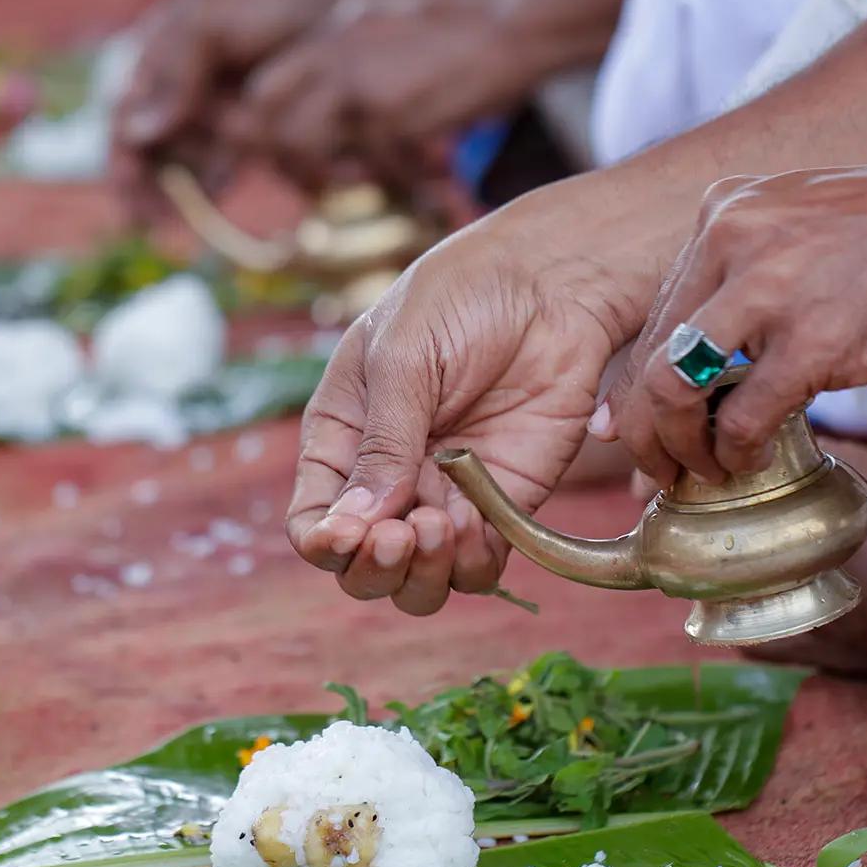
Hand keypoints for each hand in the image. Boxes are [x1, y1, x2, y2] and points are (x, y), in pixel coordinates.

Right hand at [110, 0, 346, 219]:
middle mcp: (178, 85)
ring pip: (186, 157)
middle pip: (152, 148)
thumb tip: (134, 132)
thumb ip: (176, 78)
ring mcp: (213, 102)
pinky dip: (219, 175)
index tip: (130, 205)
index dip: (122, 166)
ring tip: (187, 213)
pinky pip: (223, 155)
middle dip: (151, 187)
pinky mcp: (247, 115)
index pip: (123, 120)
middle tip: (157, 225)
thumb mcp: (210, 27)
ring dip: (184, 185)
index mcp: (155, 59)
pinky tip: (220, 191)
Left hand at [227, 0, 542, 190]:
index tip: (287, 156)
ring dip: (320, 172)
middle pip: (265, 111)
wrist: (513, 28)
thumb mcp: (391, 25)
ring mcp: (357, 79)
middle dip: (278, 153)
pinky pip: (365, 160)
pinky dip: (389, 176)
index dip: (267, 126)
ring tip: (354, 184)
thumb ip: (355, 56)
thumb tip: (338, 102)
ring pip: (298, 139)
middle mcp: (333, 49)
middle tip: (307, 182)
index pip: (266, 83)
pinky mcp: (389, 112)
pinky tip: (418, 178)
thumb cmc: (467, 31)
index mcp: (333, 28)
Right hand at [286, 182, 656, 614]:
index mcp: (343, 440)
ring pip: (420, 582)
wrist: (552, 284)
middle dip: (374, 567)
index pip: (315, 520)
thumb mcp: (402, 358)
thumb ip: (383, 441)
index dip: (324, 543)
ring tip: (441, 525)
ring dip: (423, 575)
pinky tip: (477, 523)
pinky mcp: (504, 505)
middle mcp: (390, 480)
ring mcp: (447, 497)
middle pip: (363, 567)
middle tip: (401, 534)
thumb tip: (356, 524)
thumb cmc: (461, 299)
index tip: (348, 535)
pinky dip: (473, 562)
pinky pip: (479, 565)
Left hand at [599, 157, 866, 485]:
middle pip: (650, 359)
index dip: (636, 388)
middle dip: (647, 431)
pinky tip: (750, 464)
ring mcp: (768, 289)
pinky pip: (744, 418)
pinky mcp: (813, 340)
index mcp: (722, 213)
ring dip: (681, 449)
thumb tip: (693, 359)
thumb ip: (744, 277)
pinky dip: (738, 454)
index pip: (652, 317)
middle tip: (660, 472)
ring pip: (675, 390)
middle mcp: (730, 240)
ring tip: (701, 475)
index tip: (633, 431)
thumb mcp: (799, 228)